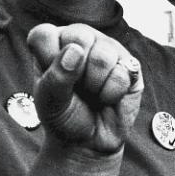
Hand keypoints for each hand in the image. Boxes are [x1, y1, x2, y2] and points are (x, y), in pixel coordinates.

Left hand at [28, 23, 143, 154]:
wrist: (90, 142)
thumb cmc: (65, 116)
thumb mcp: (49, 102)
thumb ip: (56, 76)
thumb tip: (75, 50)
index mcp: (54, 43)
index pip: (44, 34)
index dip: (47, 59)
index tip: (51, 81)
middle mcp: (82, 39)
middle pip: (79, 37)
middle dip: (76, 73)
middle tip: (76, 88)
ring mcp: (108, 48)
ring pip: (103, 56)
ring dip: (95, 85)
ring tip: (92, 93)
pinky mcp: (130, 63)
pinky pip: (122, 72)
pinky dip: (111, 93)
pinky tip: (108, 97)